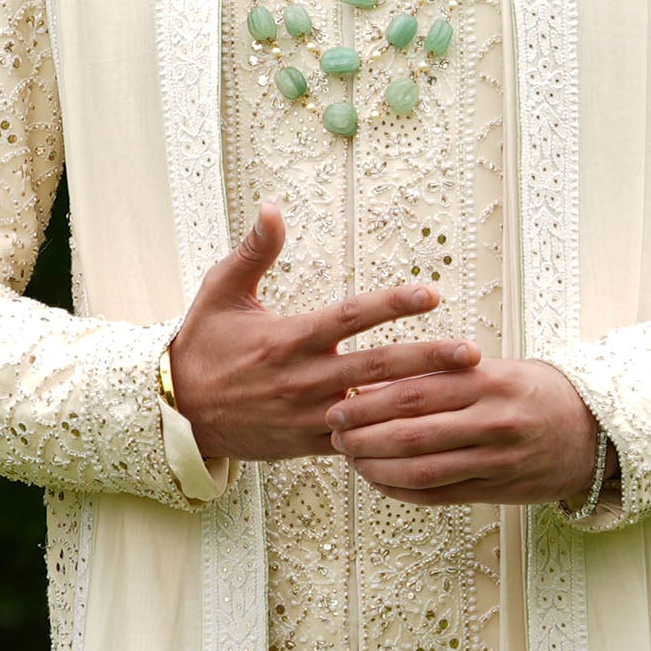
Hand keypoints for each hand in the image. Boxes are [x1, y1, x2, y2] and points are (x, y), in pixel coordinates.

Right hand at [167, 203, 481, 462]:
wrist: (179, 412)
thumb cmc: (203, 345)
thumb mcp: (221, 291)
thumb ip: (254, 251)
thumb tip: (271, 207)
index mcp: (286, 339)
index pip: (348, 318)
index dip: (391, 305)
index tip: (431, 294)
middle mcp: (302, 379)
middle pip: (375, 368)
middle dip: (427, 359)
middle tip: (471, 353)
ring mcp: (309, 415)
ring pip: (374, 410)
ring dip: (421, 400)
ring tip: (465, 392)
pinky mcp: (311, 442)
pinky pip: (360, 442)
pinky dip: (394, 436)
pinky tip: (431, 431)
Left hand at [325, 356, 611, 505]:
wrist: (593, 430)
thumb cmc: (531, 392)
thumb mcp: (493, 369)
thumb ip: (443, 375)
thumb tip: (375, 382)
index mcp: (486, 380)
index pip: (414, 390)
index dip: (369, 401)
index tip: (337, 402)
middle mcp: (492, 420)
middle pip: (412, 431)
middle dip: (364, 434)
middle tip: (333, 432)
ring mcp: (497, 459)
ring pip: (423, 469)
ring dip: (377, 466)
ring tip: (350, 458)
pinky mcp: (499, 490)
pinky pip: (440, 495)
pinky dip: (403, 490)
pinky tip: (378, 481)